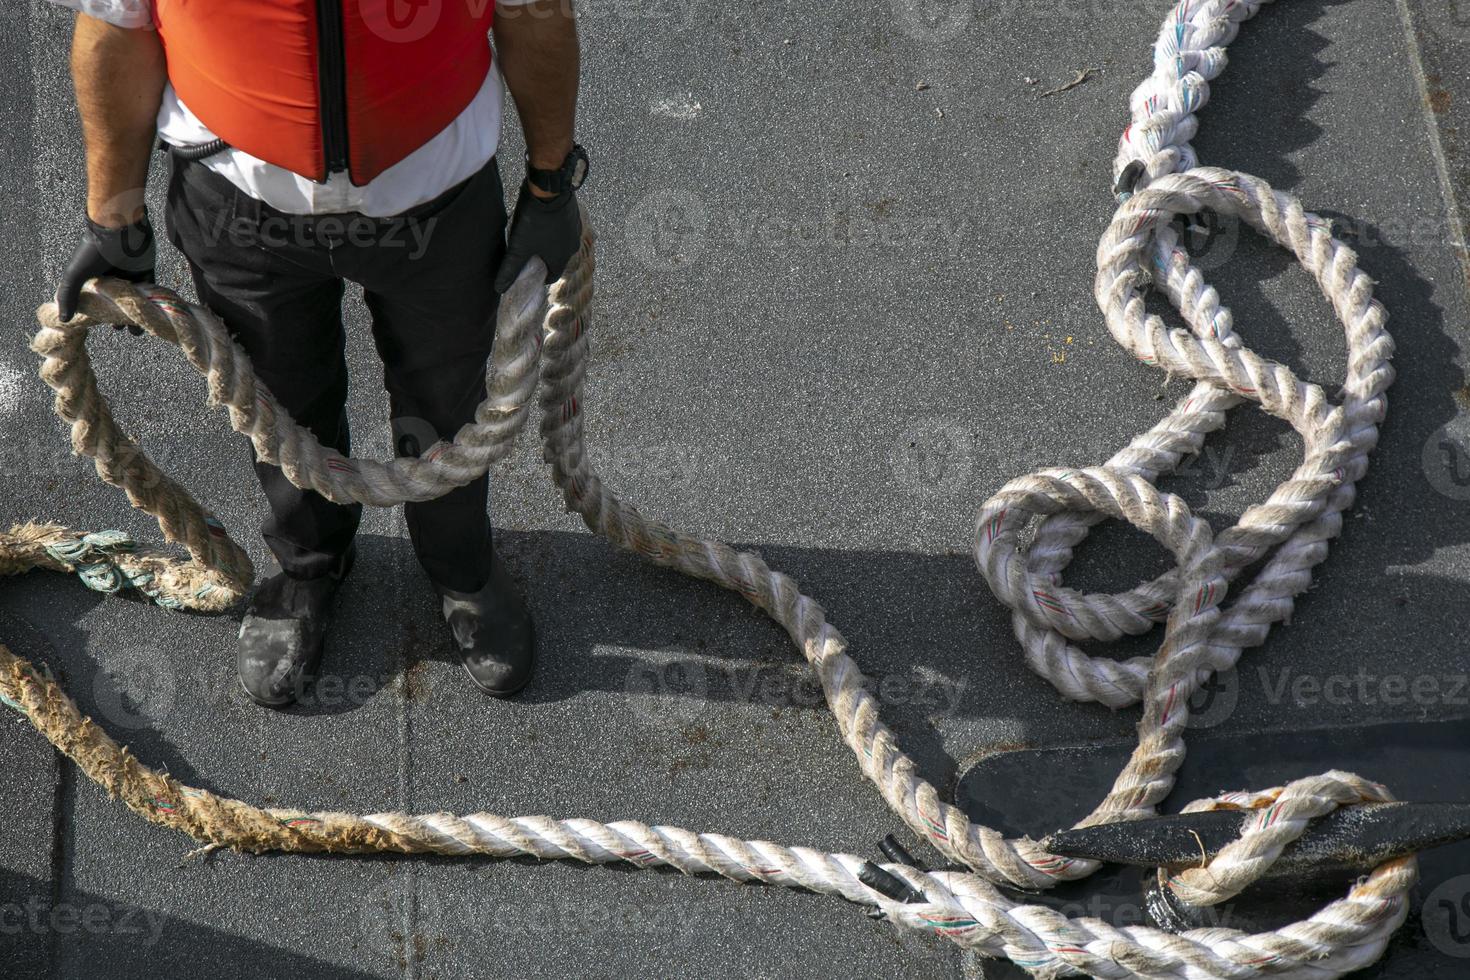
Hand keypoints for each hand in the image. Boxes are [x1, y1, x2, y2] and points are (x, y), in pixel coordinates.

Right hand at [55, 212, 155, 333]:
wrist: (118, 229)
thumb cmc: (92, 250)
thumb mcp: (76, 275)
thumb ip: (68, 295)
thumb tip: (64, 320)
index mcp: (95, 280)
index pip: (98, 302)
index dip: (101, 315)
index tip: (104, 327)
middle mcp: (112, 279)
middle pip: (118, 303)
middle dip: (120, 318)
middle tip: (123, 329)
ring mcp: (130, 276)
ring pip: (135, 300)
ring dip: (137, 315)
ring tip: (137, 329)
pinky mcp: (146, 272)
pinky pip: (150, 291)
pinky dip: (151, 303)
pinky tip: (152, 316)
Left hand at [493, 181, 581, 293]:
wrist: (550, 188)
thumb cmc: (535, 220)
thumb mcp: (519, 247)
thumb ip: (510, 268)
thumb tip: (499, 289)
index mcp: (561, 258)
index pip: (552, 276)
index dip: (539, 276)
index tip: (527, 271)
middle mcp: (572, 247)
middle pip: (556, 259)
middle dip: (543, 258)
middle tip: (527, 252)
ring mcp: (575, 230)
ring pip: (560, 243)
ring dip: (549, 242)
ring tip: (533, 235)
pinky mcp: (574, 215)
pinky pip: (563, 228)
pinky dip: (554, 228)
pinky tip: (542, 221)